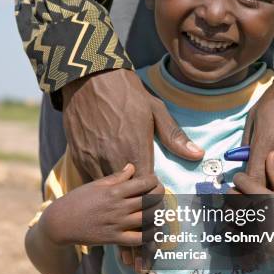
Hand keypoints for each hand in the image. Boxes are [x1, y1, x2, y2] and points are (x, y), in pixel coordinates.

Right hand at [39, 163, 163, 249]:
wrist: (60, 223)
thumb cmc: (77, 200)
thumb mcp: (96, 185)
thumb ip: (117, 177)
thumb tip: (132, 167)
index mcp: (114, 191)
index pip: (144, 183)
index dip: (154, 181)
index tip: (154, 181)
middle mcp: (118, 207)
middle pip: (150, 200)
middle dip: (160, 196)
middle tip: (159, 194)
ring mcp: (117, 224)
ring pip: (149, 218)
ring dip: (158, 213)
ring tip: (158, 209)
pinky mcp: (114, 239)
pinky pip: (139, 239)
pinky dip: (150, 234)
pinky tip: (153, 229)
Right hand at [62, 68, 203, 180]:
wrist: (88, 77)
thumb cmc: (127, 92)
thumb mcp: (155, 110)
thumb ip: (174, 136)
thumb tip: (197, 155)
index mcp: (135, 150)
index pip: (148, 188)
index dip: (154, 192)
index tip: (158, 189)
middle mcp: (112, 159)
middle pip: (127, 194)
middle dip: (137, 196)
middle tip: (143, 192)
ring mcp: (92, 159)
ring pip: (107, 190)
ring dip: (117, 192)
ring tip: (126, 187)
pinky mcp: (77, 157)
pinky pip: (90, 180)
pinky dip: (100, 182)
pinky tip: (107, 175)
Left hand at [233, 152, 273, 261]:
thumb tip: (271, 153)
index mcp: (265, 197)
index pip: (240, 180)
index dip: (241, 179)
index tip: (246, 182)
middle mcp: (255, 212)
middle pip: (229, 195)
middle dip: (234, 193)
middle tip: (243, 196)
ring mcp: (250, 228)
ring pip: (227, 212)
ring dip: (231, 209)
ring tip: (243, 210)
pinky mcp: (247, 242)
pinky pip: (230, 231)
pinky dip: (232, 226)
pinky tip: (243, 224)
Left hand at [243, 79, 273, 192]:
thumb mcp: (256, 115)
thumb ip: (249, 142)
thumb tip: (243, 163)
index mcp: (269, 142)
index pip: (253, 180)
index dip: (245, 187)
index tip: (242, 185)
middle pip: (273, 191)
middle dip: (262, 194)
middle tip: (256, 191)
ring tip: (273, 192)